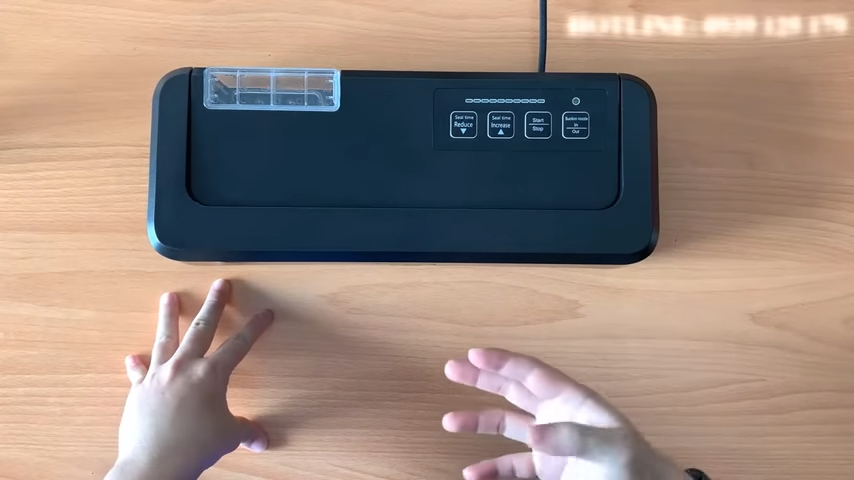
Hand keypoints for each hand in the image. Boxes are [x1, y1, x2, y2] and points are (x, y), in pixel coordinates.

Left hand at [106, 279, 273, 479]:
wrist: (154, 464)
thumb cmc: (194, 448)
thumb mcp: (228, 437)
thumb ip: (245, 431)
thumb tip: (261, 440)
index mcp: (211, 375)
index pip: (240, 345)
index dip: (255, 328)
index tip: (264, 314)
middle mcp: (185, 367)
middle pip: (202, 327)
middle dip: (214, 304)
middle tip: (220, 285)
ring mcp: (159, 375)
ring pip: (165, 338)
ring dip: (168, 316)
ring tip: (168, 297)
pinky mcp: (139, 390)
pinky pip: (139, 372)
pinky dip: (137, 365)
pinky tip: (133, 357)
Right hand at [443, 348, 685, 479]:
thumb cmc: (634, 465)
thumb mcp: (608, 448)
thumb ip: (572, 438)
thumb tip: (534, 433)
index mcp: (572, 400)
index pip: (531, 373)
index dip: (503, 361)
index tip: (474, 353)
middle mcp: (556, 416)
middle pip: (513, 389)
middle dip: (482, 378)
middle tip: (452, 368)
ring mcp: (550, 443)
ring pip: (506, 425)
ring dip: (478, 421)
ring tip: (449, 421)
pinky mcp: (548, 470)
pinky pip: (512, 466)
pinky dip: (492, 469)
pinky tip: (474, 473)